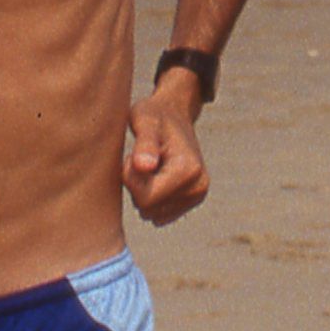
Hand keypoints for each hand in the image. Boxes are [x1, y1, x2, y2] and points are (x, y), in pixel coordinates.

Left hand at [125, 88, 208, 222]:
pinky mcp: (192, 201)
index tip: (134, 156)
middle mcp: (199, 187)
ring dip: (143, 192)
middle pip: (148, 209)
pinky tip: (157, 177)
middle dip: (137, 187)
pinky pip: (159, 215)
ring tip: (151, 167)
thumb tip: (144, 167)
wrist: (174, 115)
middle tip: (142, 160)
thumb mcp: (144, 122)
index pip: (145, 199)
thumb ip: (144, 144)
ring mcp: (198, 196)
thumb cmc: (154, 116)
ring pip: (152, 213)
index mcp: (189, 170)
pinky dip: (152, 199)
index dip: (130, 179)